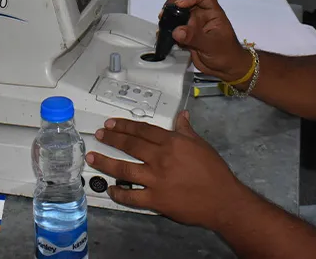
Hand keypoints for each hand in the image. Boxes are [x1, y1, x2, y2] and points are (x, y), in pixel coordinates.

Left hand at [85, 111, 242, 229]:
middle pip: (130, 145)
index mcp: (171, 143)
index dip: (124, 125)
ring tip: (93, 157)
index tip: (111, 124)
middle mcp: (160, 158)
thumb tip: (181, 116)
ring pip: (124, 168)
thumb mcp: (201, 145)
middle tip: (99, 135)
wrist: (223, 200)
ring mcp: (156, 179)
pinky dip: (119, 193)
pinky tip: (111, 188)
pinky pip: (132, 196)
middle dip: (112, 138)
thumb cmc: (214, 172)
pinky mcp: (155, 200)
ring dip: (106, 162)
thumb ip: (186, 130)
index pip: (142, 130)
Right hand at [165, 0, 249, 81]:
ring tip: (162, 24)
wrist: (226, 68)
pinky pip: (173, 27)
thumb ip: (195, 38)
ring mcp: (192, 23)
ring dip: (168, 15)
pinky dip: (166, 29)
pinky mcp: (185, 34)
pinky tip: (162, 35)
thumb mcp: (212, 45)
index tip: (180, 5)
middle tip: (165, 14)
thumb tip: (177, 31)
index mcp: (212, 11)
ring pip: (177, 12)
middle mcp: (201, 14)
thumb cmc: (226, 54)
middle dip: (173, 3)